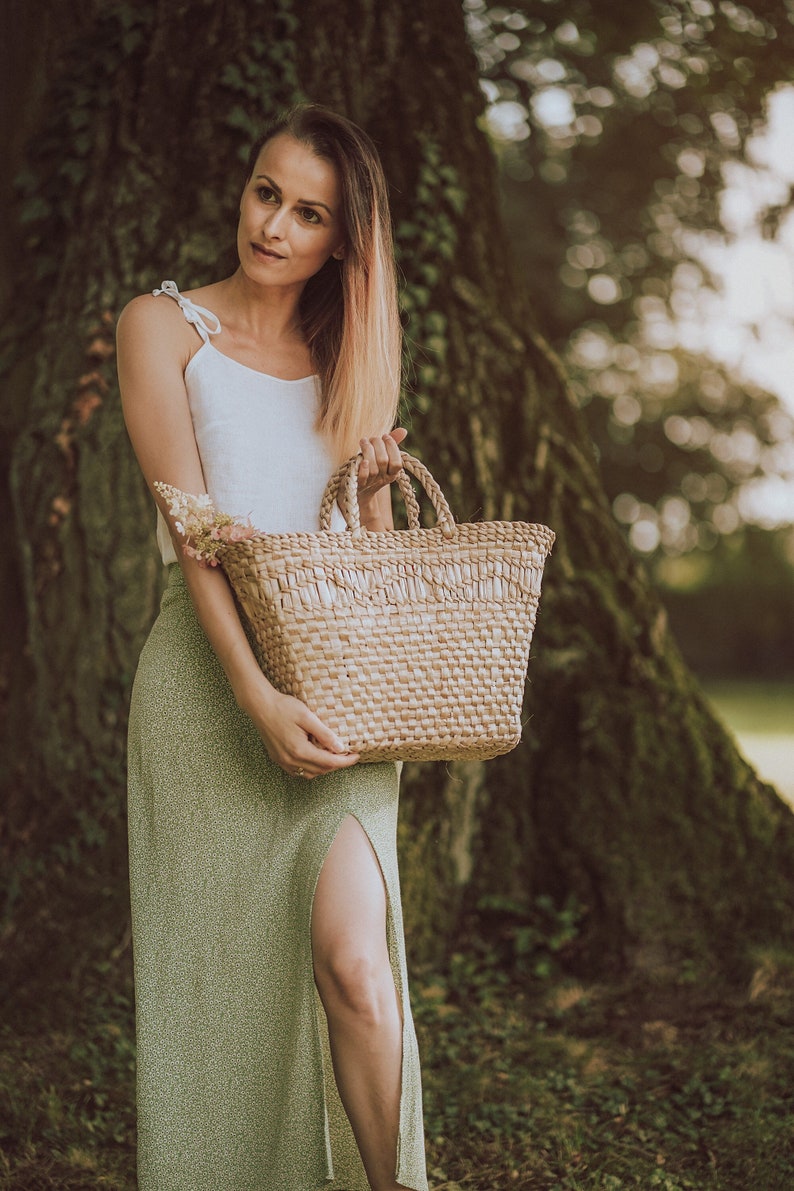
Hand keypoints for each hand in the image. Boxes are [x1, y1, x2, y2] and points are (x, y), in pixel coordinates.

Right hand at [244, 686, 359, 779]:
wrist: (260, 706)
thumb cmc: (284, 707)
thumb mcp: (307, 717)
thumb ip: (325, 734)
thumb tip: (341, 748)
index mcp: (299, 750)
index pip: (329, 762)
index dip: (345, 761)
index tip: (356, 756)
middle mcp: (290, 760)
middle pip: (320, 770)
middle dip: (336, 764)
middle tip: (346, 754)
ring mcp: (282, 761)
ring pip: (309, 773)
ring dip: (323, 767)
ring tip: (332, 755)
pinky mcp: (277, 758)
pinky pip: (297, 771)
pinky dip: (310, 768)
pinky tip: (315, 757)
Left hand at [356, 427, 407, 502]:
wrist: (357, 490)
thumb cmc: (371, 468)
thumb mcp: (382, 456)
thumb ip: (392, 444)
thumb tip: (404, 430)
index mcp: (392, 473)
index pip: (397, 462)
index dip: (392, 447)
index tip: (385, 436)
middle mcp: (382, 479)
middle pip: (383, 461)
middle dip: (378, 445)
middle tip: (371, 438)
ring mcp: (370, 483)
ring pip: (373, 468)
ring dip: (367, 451)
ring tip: (363, 441)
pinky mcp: (357, 484)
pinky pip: (362, 477)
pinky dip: (363, 468)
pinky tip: (361, 459)